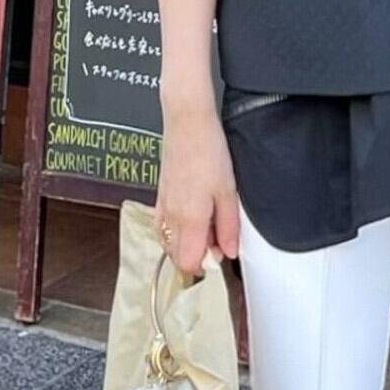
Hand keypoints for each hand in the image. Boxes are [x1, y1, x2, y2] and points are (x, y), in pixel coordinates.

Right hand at [154, 106, 239, 275]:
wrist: (187, 123)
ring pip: (169, 242)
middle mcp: (171, 217)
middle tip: (218, 238)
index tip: (220, 255)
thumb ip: (229, 225)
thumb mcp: (228, 190)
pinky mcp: (160, 194)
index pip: (188, 262)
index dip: (204, 266)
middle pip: (177, 256)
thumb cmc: (209, 151)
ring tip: (207, 224)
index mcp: (190, 219)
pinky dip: (175, 229)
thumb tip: (230, 252)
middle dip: (196, 255)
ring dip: (186, 242)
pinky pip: (163, 225)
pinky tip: (191, 216)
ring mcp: (163, 206)